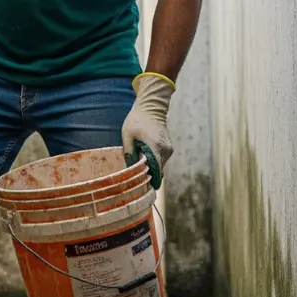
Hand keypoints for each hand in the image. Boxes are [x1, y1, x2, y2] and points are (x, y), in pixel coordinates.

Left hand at [121, 73, 174, 189]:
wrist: (151, 107)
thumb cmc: (136, 120)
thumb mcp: (127, 136)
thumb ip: (129, 153)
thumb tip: (130, 170)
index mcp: (155, 147)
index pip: (156, 171)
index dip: (150, 182)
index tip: (143, 189)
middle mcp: (165, 150)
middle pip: (158, 170)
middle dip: (148, 175)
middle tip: (135, 178)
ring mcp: (169, 149)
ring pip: (159, 166)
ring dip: (150, 167)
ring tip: (138, 162)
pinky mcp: (169, 148)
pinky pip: (161, 160)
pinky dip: (153, 161)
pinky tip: (144, 155)